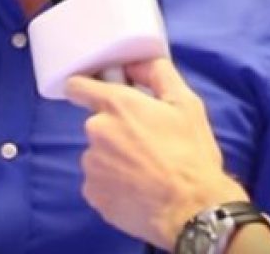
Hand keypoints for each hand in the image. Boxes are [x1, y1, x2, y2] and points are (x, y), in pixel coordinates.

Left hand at [65, 58, 248, 247]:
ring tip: (145, 169)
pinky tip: (137, 188)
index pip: (78, 86)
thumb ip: (158, 73)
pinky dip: (113, 183)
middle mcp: (96, 131)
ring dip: (115, 158)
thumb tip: (137, 61)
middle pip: (98, 124)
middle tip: (146, 142)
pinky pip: (99, 181)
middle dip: (116, 129)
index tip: (101, 95)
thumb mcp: (186, 103)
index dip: (87, 88)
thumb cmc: (191, 152)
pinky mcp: (92, 194)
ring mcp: (91, 165)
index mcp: (117, 104)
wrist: (191, 208)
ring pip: (98, 154)